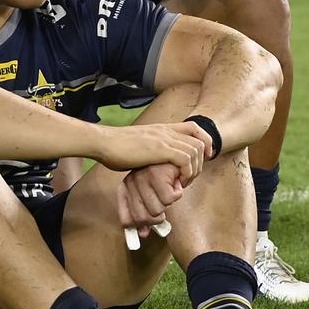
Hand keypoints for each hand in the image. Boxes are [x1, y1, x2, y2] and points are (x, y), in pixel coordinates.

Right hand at [95, 121, 211, 181]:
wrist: (103, 142)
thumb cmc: (116, 148)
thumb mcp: (140, 145)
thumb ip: (152, 150)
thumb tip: (156, 162)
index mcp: (163, 129)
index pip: (195, 127)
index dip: (204, 141)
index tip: (201, 158)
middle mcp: (167, 132)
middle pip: (200, 140)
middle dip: (201, 161)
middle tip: (190, 176)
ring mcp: (164, 139)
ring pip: (196, 150)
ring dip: (195, 169)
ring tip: (185, 181)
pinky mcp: (159, 149)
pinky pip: (185, 159)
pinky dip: (187, 172)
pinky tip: (179, 181)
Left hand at [117, 164, 183, 237]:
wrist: (174, 148)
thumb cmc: (163, 172)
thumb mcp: (149, 192)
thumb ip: (145, 214)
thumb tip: (144, 235)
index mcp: (125, 188)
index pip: (127, 220)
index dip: (139, 226)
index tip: (146, 228)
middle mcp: (130, 183)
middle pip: (144, 219)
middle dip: (158, 216)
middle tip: (163, 205)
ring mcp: (143, 178)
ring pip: (158, 210)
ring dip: (169, 202)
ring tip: (169, 188)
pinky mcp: (158, 174)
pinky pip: (171, 199)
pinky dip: (178, 191)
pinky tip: (176, 180)